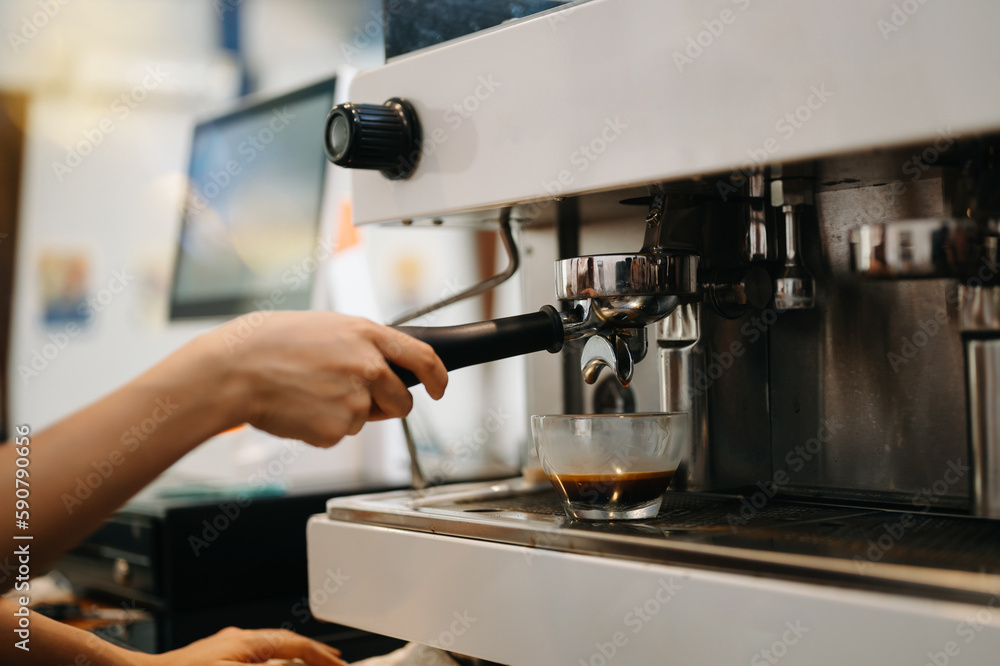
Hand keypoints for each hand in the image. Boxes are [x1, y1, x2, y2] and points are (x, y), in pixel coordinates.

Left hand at [138, 626, 345, 664]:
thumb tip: (299, 665)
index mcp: (248, 643)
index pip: (296, 645)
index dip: (322, 657)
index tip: (340, 665)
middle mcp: (238, 641)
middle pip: (285, 642)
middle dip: (311, 653)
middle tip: (333, 662)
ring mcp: (224, 648)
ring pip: (269, 648)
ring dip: (292, 657)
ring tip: (308, 665)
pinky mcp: (212, 658)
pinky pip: (253, 655)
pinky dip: (272, 661)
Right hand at [216, 311, 447, 445]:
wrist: (236, 370)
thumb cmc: (272, 344)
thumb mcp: (328, 327)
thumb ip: (362, 344)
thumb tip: (384, 364)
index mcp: (367, 335)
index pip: (424, 358)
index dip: (438, 377)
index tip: (439, 387)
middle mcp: (368, 366)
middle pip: (401, 400)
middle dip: (389, 406)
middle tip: (355, 399)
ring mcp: (355, 399)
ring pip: (367, 419)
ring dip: (348, 414)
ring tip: (312, 393)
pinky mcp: (338, 429)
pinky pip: (340, 434)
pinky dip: (324, 427)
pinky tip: (301, 408)